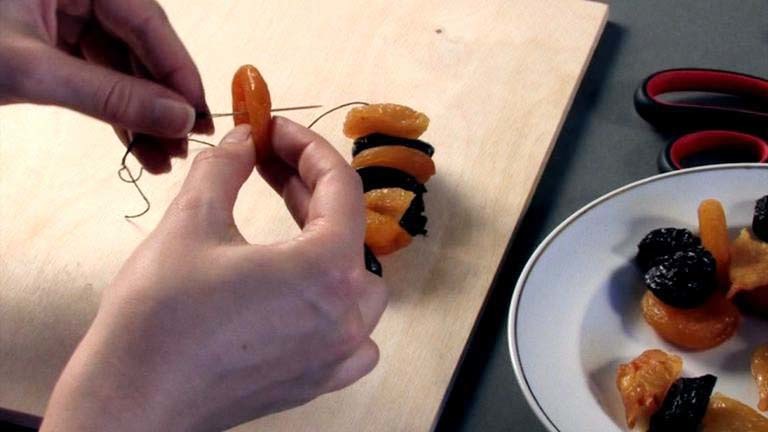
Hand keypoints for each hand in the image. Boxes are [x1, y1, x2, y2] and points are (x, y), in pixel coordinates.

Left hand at [0, 0, 213, 172]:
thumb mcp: (33, 72)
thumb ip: (107, 95)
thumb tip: (179, 120)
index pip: (147, 23)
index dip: (179, 72)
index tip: (199, 117)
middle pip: (141, 49)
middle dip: (162, 102)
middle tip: (184, 146)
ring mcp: (66, 19)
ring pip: (122, 70)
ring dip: (144, 117)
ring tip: (164, 160)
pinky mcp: (55, 47)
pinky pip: (99, 81)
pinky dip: (117, 115)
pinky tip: (139, 149)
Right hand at [40, 118, 386, 430]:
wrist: (131, 398)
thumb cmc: (159, 317)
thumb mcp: (191, 221)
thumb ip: (227, 167)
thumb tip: (244, 140)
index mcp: (325, 270)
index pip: (340, 187)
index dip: (307, 147)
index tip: (275, 131)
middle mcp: (345, 315)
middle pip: (348, 230)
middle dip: (308, 187)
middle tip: (268, 162)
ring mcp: (336, 353)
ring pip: (357, 281)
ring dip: (329, 241)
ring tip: (288, 219)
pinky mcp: (317, 379)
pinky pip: (353, 333)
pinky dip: (337, 302)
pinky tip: (304, 289)